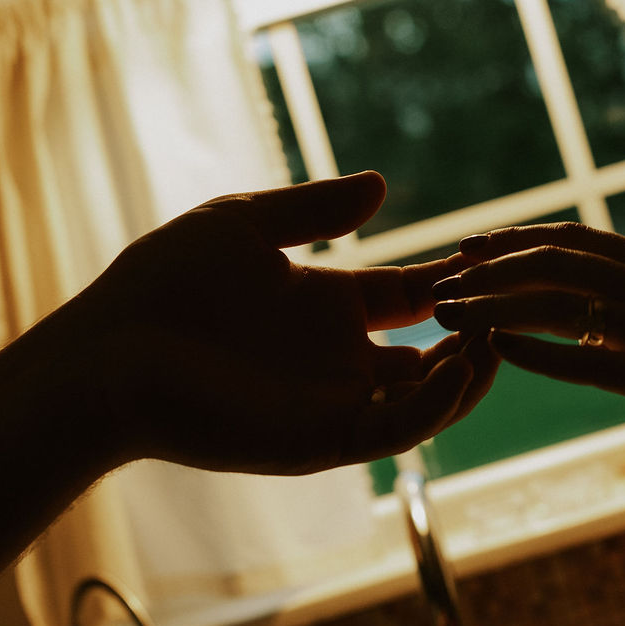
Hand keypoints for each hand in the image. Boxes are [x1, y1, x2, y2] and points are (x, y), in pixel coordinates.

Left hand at [70, 172, 495, 474]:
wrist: (108, 353)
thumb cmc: (162, 285)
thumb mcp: (245, 226)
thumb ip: (315, 210)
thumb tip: (382, 185)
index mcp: (325, 307)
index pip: (412, 298)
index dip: (455, 281)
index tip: (497, 257)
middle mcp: (336, 359)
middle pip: (433, 354)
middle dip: (477, 334)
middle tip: (516, 306)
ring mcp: (332, 403)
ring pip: (427, 399)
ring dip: (469, 373)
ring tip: (498, 336)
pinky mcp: (319, 440)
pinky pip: (396, 429)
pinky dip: (437, 404)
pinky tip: (461, 366)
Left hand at [428, 222, 624, 434]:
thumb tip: (602, 321)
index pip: (576, 239)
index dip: (519, 239)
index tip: (473, 245)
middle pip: (552, 261)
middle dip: (490, 269)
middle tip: (441, 280)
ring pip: (554, 300)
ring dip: (493, 304)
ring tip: (448, 314)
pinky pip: (584, 359)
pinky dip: (535, 352)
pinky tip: (497, 352)